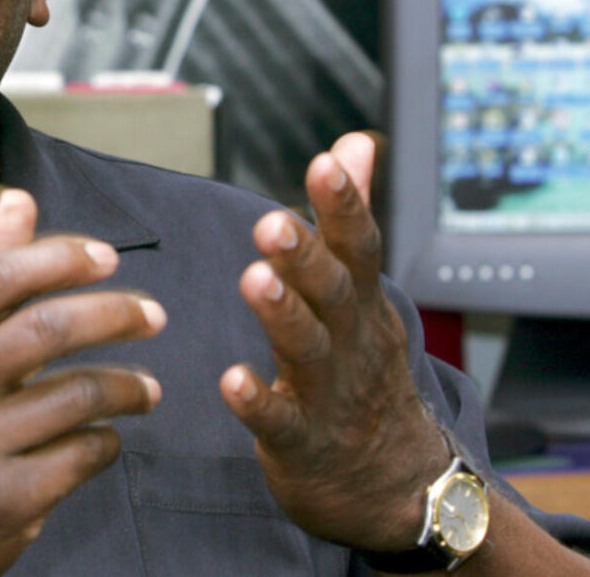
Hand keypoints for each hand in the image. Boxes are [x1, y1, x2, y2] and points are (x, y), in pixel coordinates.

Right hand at [0, 189, 165, 576]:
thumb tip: (20, 198)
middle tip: (153, 315)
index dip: (61, 256)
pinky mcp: (4, 505)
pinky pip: (84, 454)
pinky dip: (109, 439)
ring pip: (79, 394)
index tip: (107, 257)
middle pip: (47, 329)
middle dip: (116, 314)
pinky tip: (107, 434)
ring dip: (128, 385)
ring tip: (144, 387)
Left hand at [219, 133, 448, 551]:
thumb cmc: (365, 370)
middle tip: (272, 222)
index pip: (358, 247)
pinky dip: (257, 402)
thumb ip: (349, 218)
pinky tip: (231, 380)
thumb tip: (354, 142)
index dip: (345, 205)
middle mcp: (350, 343)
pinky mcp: (301, 442)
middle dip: (305, 256)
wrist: (397, 485)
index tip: (325, 162)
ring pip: (308, 350)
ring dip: (282, 314)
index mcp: (361, 303)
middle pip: (333, 294)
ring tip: (254, 279)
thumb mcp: (365, 293)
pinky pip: (280, 422)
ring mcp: (328, 395)